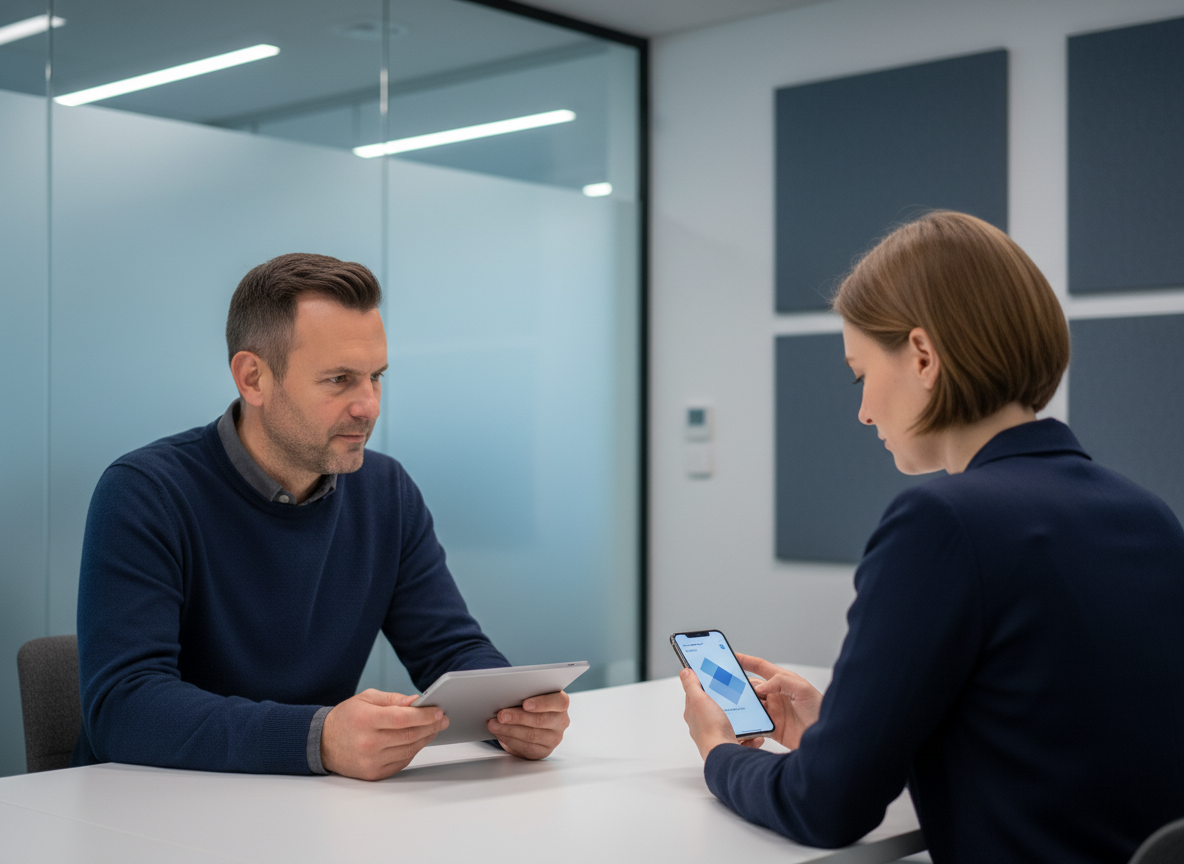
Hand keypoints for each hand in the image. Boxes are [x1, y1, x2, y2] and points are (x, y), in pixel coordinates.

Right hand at [320, 689, 447, 780]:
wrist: (323, 743)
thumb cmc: (346, 718)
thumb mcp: (366, 699)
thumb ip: (392, 699)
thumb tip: (415, 701)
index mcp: (365, 720)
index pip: (403, 718)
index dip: (424, 715)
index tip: (438, 711)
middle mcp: (368, 743)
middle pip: (409, 736)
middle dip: (430, 726)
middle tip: (442, 719)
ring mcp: (371, 761)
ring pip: (409, 750)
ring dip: (425, 739)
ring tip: (433, 728)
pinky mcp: (373, 774)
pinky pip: (402, 762)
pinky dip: (413, 751)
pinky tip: (418, 740)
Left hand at [487, 690, 569, 758]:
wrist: (530, 723)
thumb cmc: (529, 704)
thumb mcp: (530, 696)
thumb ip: (524, 695)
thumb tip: (506, 697)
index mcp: (561, 703)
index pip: (559, 702)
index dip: (542, 703)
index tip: (525, 704)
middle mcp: (561, 721)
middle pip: (541, 720)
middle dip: (517, 717)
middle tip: (501, 715)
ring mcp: (554, 738)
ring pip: (532, 735)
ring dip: (509, 730)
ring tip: (494, 725)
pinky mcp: (543, 751)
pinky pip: (526, 748)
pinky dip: (510, 740)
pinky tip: (501, 734)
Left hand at [680, 668, 741, 759]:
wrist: (724, 755)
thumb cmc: (710, 730)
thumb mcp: (698, 700)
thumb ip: (691, 685)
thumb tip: (685, 672)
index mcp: (694, 713)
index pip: (697, 694)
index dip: (705, 684)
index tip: (715, 677)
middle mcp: (704, 725)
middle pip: (715, 707)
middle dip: (726, 701)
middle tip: (736, 694)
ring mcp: (717, 734)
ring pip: (730, 722)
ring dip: (740, 718)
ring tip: (748, 713)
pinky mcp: (729, 743)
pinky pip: (743, 737)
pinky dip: (750, 735)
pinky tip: (754, 733)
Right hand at [736, 653, 822, 749]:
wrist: (827, 741)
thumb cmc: (821, 712)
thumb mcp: (803, 690)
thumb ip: (781, 682)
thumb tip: (759, 688)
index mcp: (784, 682)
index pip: (761, 667)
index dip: (746, 661)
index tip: (731, 656)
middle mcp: (776, 695)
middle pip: (752, 687)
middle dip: (739, 685)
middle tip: (725, 685)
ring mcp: (773, 712)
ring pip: (751, 705)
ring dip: (742, 704)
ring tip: (730, 704)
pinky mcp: (772, 728)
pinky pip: (755, 723)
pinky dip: (747, 723)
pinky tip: (742, 722)